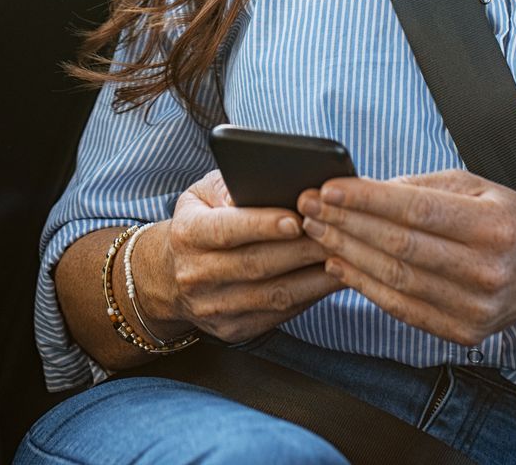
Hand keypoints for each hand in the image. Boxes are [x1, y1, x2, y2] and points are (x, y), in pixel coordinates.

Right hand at [135, 170, 340, 344]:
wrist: (170, 275)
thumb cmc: (201, 220)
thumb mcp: (204, 194)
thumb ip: (232, 186)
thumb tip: (274, 185)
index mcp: (187, 234)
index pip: (227, 230)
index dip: (263, 225)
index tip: (298, 218)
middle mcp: (194, 275)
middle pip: (256, 264)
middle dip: (302, 249)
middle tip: (339, 233)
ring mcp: (213, 308)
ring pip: (273, 295)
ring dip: (315, 277)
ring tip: (345, 256)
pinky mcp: (233, 330)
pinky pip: (279, 315)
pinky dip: (310, 296)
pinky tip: (332, 279)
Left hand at [299, 168, 515, 347]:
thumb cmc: (508, 219)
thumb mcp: (477, 186)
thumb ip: (421, 185)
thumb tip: (365, 189)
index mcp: (494, 225)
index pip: (417, 210)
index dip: (367, 200)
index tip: (328, 188)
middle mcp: (488, 270)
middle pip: (400, 246)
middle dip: (346, 224)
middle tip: (309, 208)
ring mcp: (476, 308)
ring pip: (396, 279)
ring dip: (348, 254)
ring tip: (317, 232)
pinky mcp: (464, 333)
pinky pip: (403, 309)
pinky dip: (365, 287)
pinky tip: (340, 264)